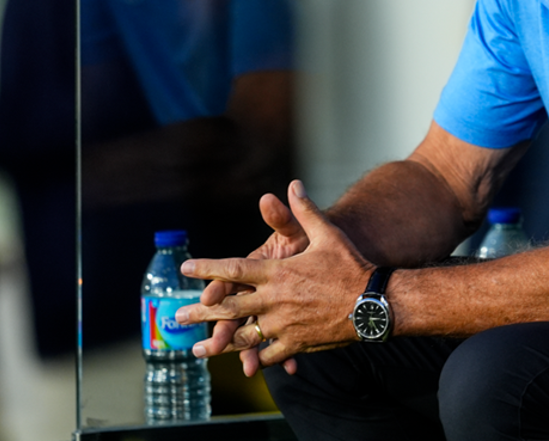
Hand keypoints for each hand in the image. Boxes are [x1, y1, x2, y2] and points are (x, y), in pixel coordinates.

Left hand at [177, 179, 373, 373]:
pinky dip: (255, 358)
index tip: (185, 269)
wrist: (373, 302)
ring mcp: (283, 325)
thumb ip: (304, 211)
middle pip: (229, 307)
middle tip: (176, 317)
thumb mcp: (327, 233)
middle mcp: (274, 300)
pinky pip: (269, 353)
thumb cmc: (350, 265)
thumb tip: (293, 185)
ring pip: (243, 335)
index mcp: (277, 272)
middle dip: (200, 312)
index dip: (207, 269)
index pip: (233, 270)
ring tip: (197, 349)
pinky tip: (243, 363)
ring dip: (218, 342)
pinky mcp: (296, 343)